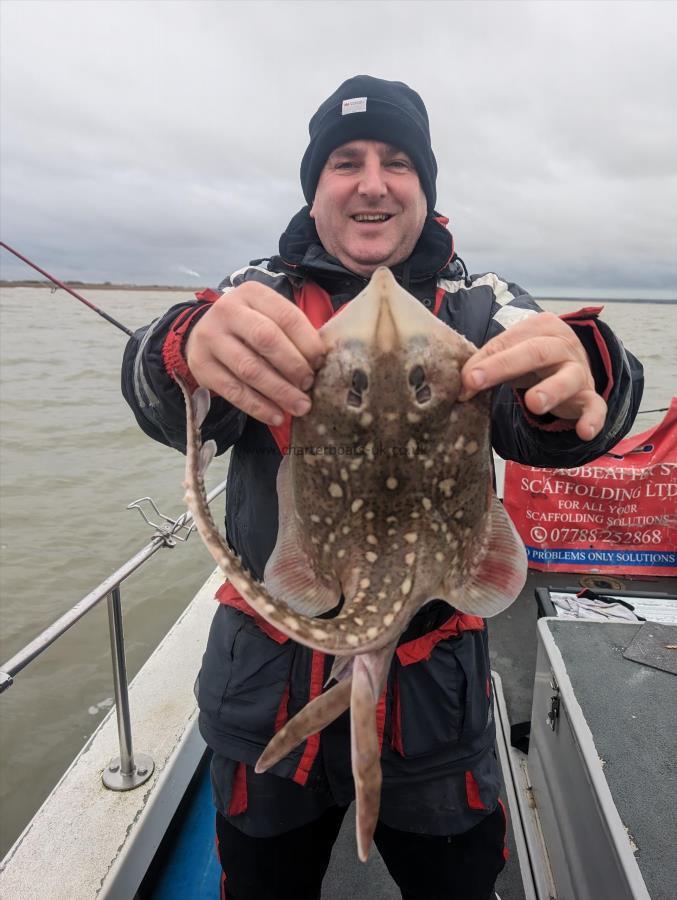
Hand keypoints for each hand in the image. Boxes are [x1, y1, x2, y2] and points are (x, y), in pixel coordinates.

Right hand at [185, 282, 325, 425]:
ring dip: (279, 391)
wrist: (202, 334)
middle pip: (266, 339)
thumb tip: (321, 363)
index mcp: (252, 293)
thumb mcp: (267, 316)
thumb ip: (292, 332)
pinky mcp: (201, 366)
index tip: (320, 363)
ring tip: (300, 407)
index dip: (307, 342)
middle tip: (309, 385)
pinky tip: (276, 416)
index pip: (286, 316)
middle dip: (293, 366)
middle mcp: (227, 311)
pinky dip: (258, 406)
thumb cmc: (248, 328)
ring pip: (249, 368)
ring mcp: (210, 338)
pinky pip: (233, 390)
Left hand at [459, 312, 606, 439]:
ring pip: (568, 378)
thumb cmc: (532, 360)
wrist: (571, 364)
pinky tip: (585, 430)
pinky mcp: (590, 395)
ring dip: (551, 390)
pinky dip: (592, 418)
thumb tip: (462, 388)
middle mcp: (561, 345)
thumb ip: (486, 365)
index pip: (507, 341)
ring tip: (533, 403)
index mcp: (539, 327)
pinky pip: (596, 406)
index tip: (463, 380)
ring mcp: (578, 370)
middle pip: (534, 352)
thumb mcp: (509, 355)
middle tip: (476, 381)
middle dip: (503, 366)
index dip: (483, 362)